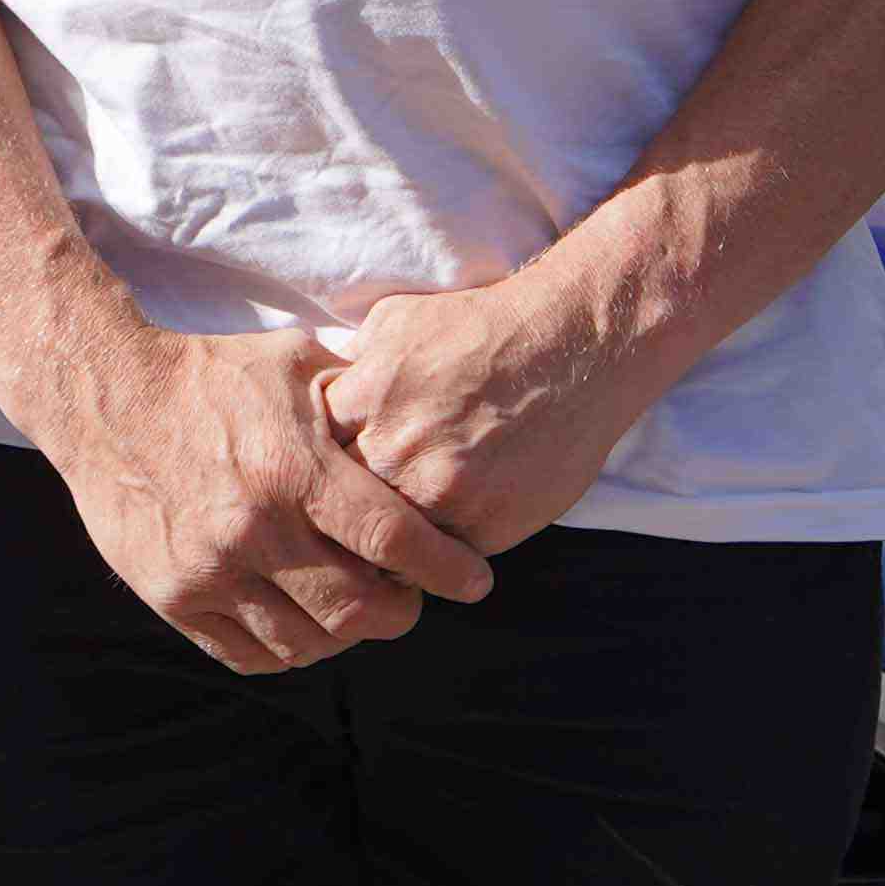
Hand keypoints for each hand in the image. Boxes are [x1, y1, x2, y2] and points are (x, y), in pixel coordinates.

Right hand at [24, 323, 493, 673]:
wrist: (108, 397)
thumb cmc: (213, 374)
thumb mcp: (294, 364)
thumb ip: (359, 399)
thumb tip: (423, 418)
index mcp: (293, 468)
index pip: (392, 539)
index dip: (445, 569)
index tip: (474, 581)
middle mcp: (254, 527)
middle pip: (356, 607)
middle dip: (401, 611)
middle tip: (411, 598)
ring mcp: (209, 570)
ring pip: (306, 643)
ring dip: (346, 635)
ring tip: (357, 610)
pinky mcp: (173, 597)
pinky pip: (249, 654)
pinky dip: (289, 650)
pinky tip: (304, 624)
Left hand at [316, 277, 655, 556]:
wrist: (574, 346)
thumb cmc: (483, 328)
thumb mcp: (397, 323)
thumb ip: (352, 370)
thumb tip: (314, 405)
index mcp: (362, 400)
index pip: (309, 463)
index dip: (316, 475)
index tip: (326, 483)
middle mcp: (393, 450)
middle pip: (340, 513)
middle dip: (344, 520)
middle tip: (352, 527)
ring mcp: (440, 493)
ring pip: (387, 549)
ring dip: (388, 550)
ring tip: (395, 542)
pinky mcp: (484, 527)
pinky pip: (441, 562)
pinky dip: (438, 557)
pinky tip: (446, 533)